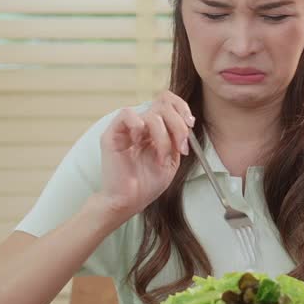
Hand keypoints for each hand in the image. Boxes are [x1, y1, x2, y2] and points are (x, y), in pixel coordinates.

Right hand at [97, 91, 194, 219]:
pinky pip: (126, 114)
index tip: (190, 124)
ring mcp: (127, 128)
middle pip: (164, 104)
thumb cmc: (147, 185)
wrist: (129, 201)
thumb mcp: (172, 160)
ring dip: (163, 136)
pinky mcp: (112, 133)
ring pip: (151, 113)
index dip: (182, 108)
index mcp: (155, 129)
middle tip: (181, 147)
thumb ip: (178, 139)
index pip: (168, 102)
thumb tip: (187, 122)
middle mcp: (142, 125)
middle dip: (178, 126)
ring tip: (161, 157)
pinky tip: (138, 142)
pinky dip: (138, 126)